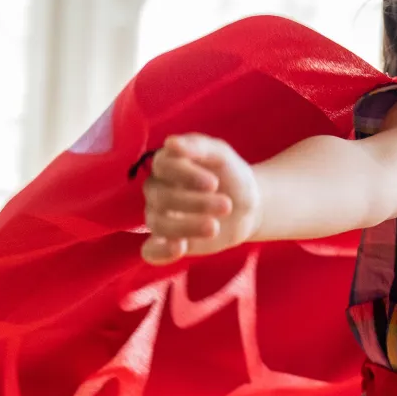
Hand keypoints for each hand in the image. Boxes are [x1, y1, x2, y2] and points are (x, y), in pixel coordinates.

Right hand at [140, 134, 260, 264]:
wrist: (247, 208)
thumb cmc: (231, 175)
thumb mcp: (222, 155)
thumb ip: (198, 146)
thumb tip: (170, 142)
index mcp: (166, 164)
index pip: (162, 166)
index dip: (185, 175)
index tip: (214, 183)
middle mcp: (157, 190)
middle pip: (161, 197)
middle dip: (194, 203)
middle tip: (226, 205)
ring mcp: (158, 217)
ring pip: (158, 223)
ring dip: (186, 226)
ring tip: (215, 227)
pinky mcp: (166, 243)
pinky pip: (150, 251)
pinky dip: (160, 253)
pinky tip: (179, 249)